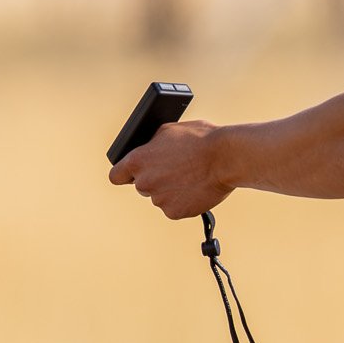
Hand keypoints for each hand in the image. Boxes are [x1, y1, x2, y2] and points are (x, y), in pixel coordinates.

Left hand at [110, 120, 234, 219]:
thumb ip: (152, 145)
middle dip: (155, 179)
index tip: (129, 175)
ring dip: (171, 190)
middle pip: (142, 186)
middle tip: (175, 169)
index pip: (116, 175)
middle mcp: (144, 183)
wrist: (227, 158)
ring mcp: (158, 200)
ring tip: (191, 176)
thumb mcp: (170, 131)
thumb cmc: (201, 139)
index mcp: (138, 161)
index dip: (124, 174)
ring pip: (160, 197)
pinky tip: (196, 188)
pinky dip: (183, 201)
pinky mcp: (174, 212)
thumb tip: (148, 149)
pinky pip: (175, 208)